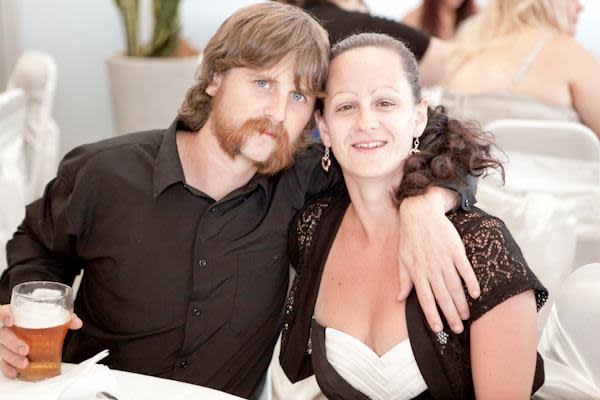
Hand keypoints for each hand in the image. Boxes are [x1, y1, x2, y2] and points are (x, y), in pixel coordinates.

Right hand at [0, 304, 82, 378]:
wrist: (32, 326)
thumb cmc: (37, 320)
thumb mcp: (49, 316)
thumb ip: (63, 318)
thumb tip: (77, 322)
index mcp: (15, 314)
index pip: (3, 311)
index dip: (5, 315)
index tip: (11, 321)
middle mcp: (6, 327)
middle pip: (3, 334)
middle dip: (13, 343)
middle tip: (25, 349)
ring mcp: (4, 341)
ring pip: (2, 349)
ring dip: (12, 358)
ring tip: (24, 363)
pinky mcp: (5, 353)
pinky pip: (2, 361)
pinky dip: (8, 368)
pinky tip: (14, 372)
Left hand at [397, 188, 479, 333]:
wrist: (420, 212)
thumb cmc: (409, 237)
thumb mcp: (402, 258)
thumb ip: (403, 280)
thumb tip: (398, 298)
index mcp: (417, 272)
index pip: (425, 299)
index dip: (432, 315)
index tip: (439, 328)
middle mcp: (430, 269)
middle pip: (442, 297)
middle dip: (450, 315)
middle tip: (458, 329)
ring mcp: (444, 259)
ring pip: (454, 287)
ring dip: (461, 303)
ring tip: (467, 316)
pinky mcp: (455, 250)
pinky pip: (465, 269)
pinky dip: (471, 282)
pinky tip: (475, 294)